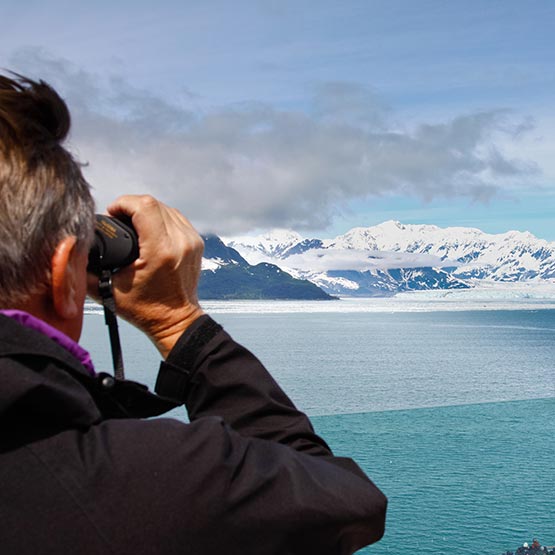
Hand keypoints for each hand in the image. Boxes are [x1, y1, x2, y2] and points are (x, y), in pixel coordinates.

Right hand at [88, 195, 204, 357]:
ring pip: (166, 208)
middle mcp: (179, 242)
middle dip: (132, 207)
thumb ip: (87, 270)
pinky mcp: (196, 243)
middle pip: (154, 204)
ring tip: (132, 223)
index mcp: (160, 251)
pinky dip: (161, 218)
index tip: (112, 213)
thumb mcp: (109, 291)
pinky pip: (177, 218)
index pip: (144, 207)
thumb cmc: (147, 310)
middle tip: (119, 220)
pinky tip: (149, 228)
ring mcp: (191, 241)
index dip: (123, 203)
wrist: (176, 321)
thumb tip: (73, 250)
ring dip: (147, 211)